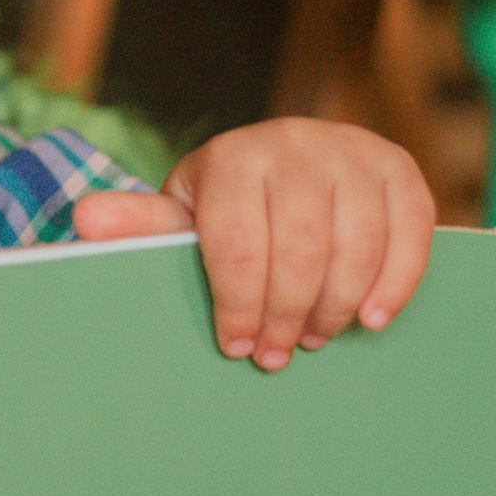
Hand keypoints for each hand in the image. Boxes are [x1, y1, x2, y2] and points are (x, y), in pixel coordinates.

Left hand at [74, 119, 434, 372]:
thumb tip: (84, 221)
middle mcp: (293, 143)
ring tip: (316, 337)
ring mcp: (351, 151)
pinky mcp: (398, 167)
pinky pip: (410, 232)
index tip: (234, 346)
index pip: (236, 241)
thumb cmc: (229, 203)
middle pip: (299, 249)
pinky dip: (394, 282)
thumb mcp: (184, 212)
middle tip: (276, 353)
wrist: (291, 161)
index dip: (236, 303)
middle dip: (286, 313)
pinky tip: (371, 318)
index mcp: (231, 155)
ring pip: (354, 245)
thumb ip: (141, 223)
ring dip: (337, 306)